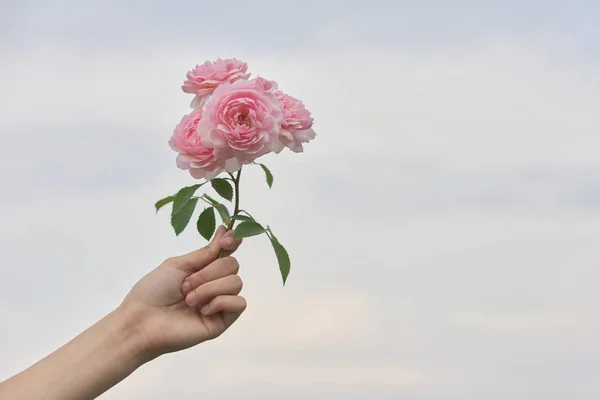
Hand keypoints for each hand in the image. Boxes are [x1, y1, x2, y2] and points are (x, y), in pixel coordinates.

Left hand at [120, 226, 244, 358]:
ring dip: (209, 288)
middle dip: (208, 273)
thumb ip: (206, 252)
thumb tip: (226, 230)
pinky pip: (239, 303)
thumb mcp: (178, 264)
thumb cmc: (153, 292)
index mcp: (203, 270)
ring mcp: (219, 303)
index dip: (232, 241)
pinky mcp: (223, 321)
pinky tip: (202, 311)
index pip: (228, 252)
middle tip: (185, 286)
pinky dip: (220, 302)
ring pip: (236, 283)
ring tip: (188, 300)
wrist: (142, 321)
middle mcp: (214, 285)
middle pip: (233, 265)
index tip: (226, 240)